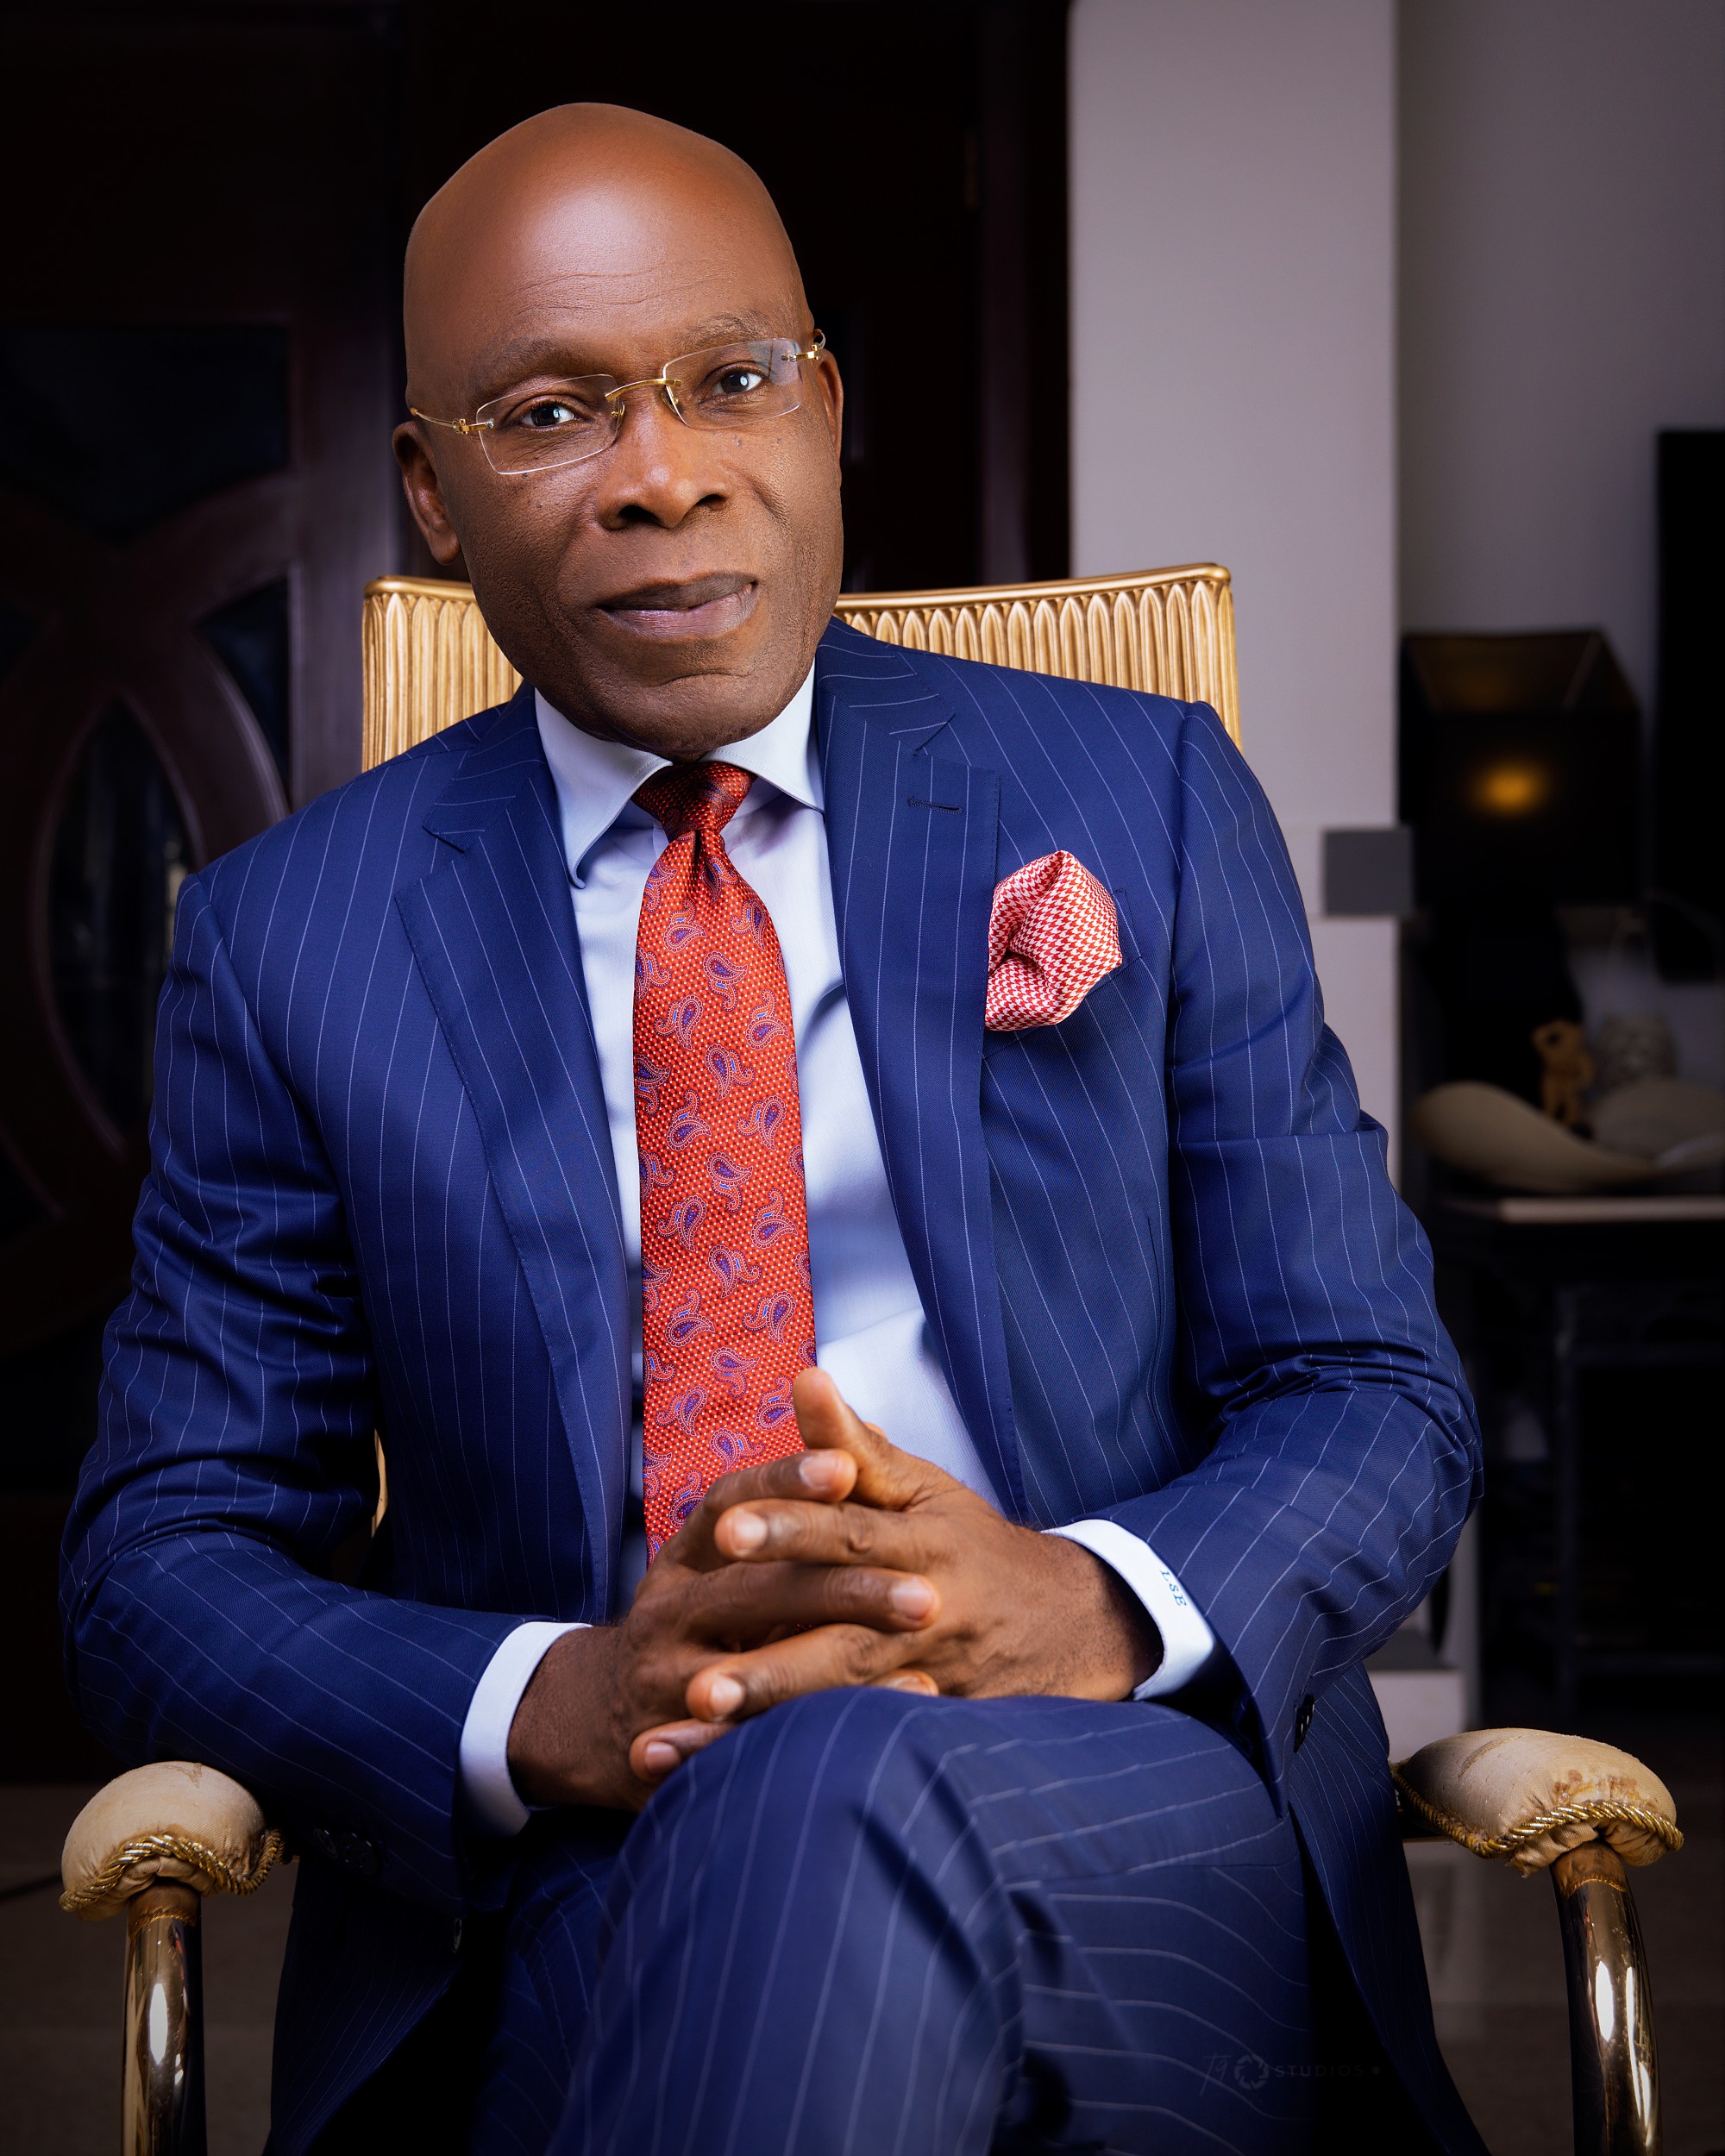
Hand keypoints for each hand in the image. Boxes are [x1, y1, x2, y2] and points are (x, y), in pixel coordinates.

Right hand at [505, 1442, 938, 1810]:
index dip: (785, 1481)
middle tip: (928, 1596)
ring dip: (834, 1673)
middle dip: (842, 1592)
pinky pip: (748, 1746)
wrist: (596, 1717)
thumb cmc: (693, 1618)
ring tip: (923, 1668)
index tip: (849, 1468)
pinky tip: (879, 1732)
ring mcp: (663, 1681)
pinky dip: (810, 1739)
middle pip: (750, 1591)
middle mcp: (667, 1609)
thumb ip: (781, 1493)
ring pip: (748, 1674)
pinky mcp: (674, 1749)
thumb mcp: (719, 1554)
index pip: (729, 1502)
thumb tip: (824, 1390)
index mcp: (687, 1555)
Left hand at [677, 1368, 1159, 1727]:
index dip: (793, 1528)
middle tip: (693, 1677)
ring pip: (845, 1710)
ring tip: (691, 1734)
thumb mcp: (926, 1489)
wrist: (1072, 1625)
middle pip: (844, 1642)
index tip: (728, 1531)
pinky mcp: (931, 1730)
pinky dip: (793, 1763)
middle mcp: (928, 1618)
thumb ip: (856, 1447)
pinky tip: (724, 1781)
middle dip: (771, 1666)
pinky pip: (857, 1750)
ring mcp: (932, 1683)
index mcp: (923, 1546)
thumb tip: (804, 1378)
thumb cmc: (974, 1545)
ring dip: (767, 1726)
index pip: (850, 1536)